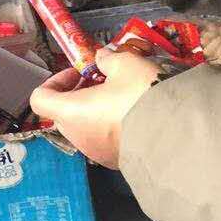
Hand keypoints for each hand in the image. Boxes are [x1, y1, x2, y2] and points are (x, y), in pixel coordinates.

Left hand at [29, 47, 160, 168]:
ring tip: (122, 97)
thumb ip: (108, 59)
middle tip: (102, 81)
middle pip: (63, 113)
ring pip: (84, 127)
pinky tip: (134, 115)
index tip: (77, 73)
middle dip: (78, 94)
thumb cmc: (143, 95)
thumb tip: (102, 57)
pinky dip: (110, 127)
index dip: (54, 82)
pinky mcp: (116, 162)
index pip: (40, 99)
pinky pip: (104, 141)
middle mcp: (78, 136)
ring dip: (95, 111)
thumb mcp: (126, 64)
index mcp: (71, 112)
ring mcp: (96, 153)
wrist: (180, 133)